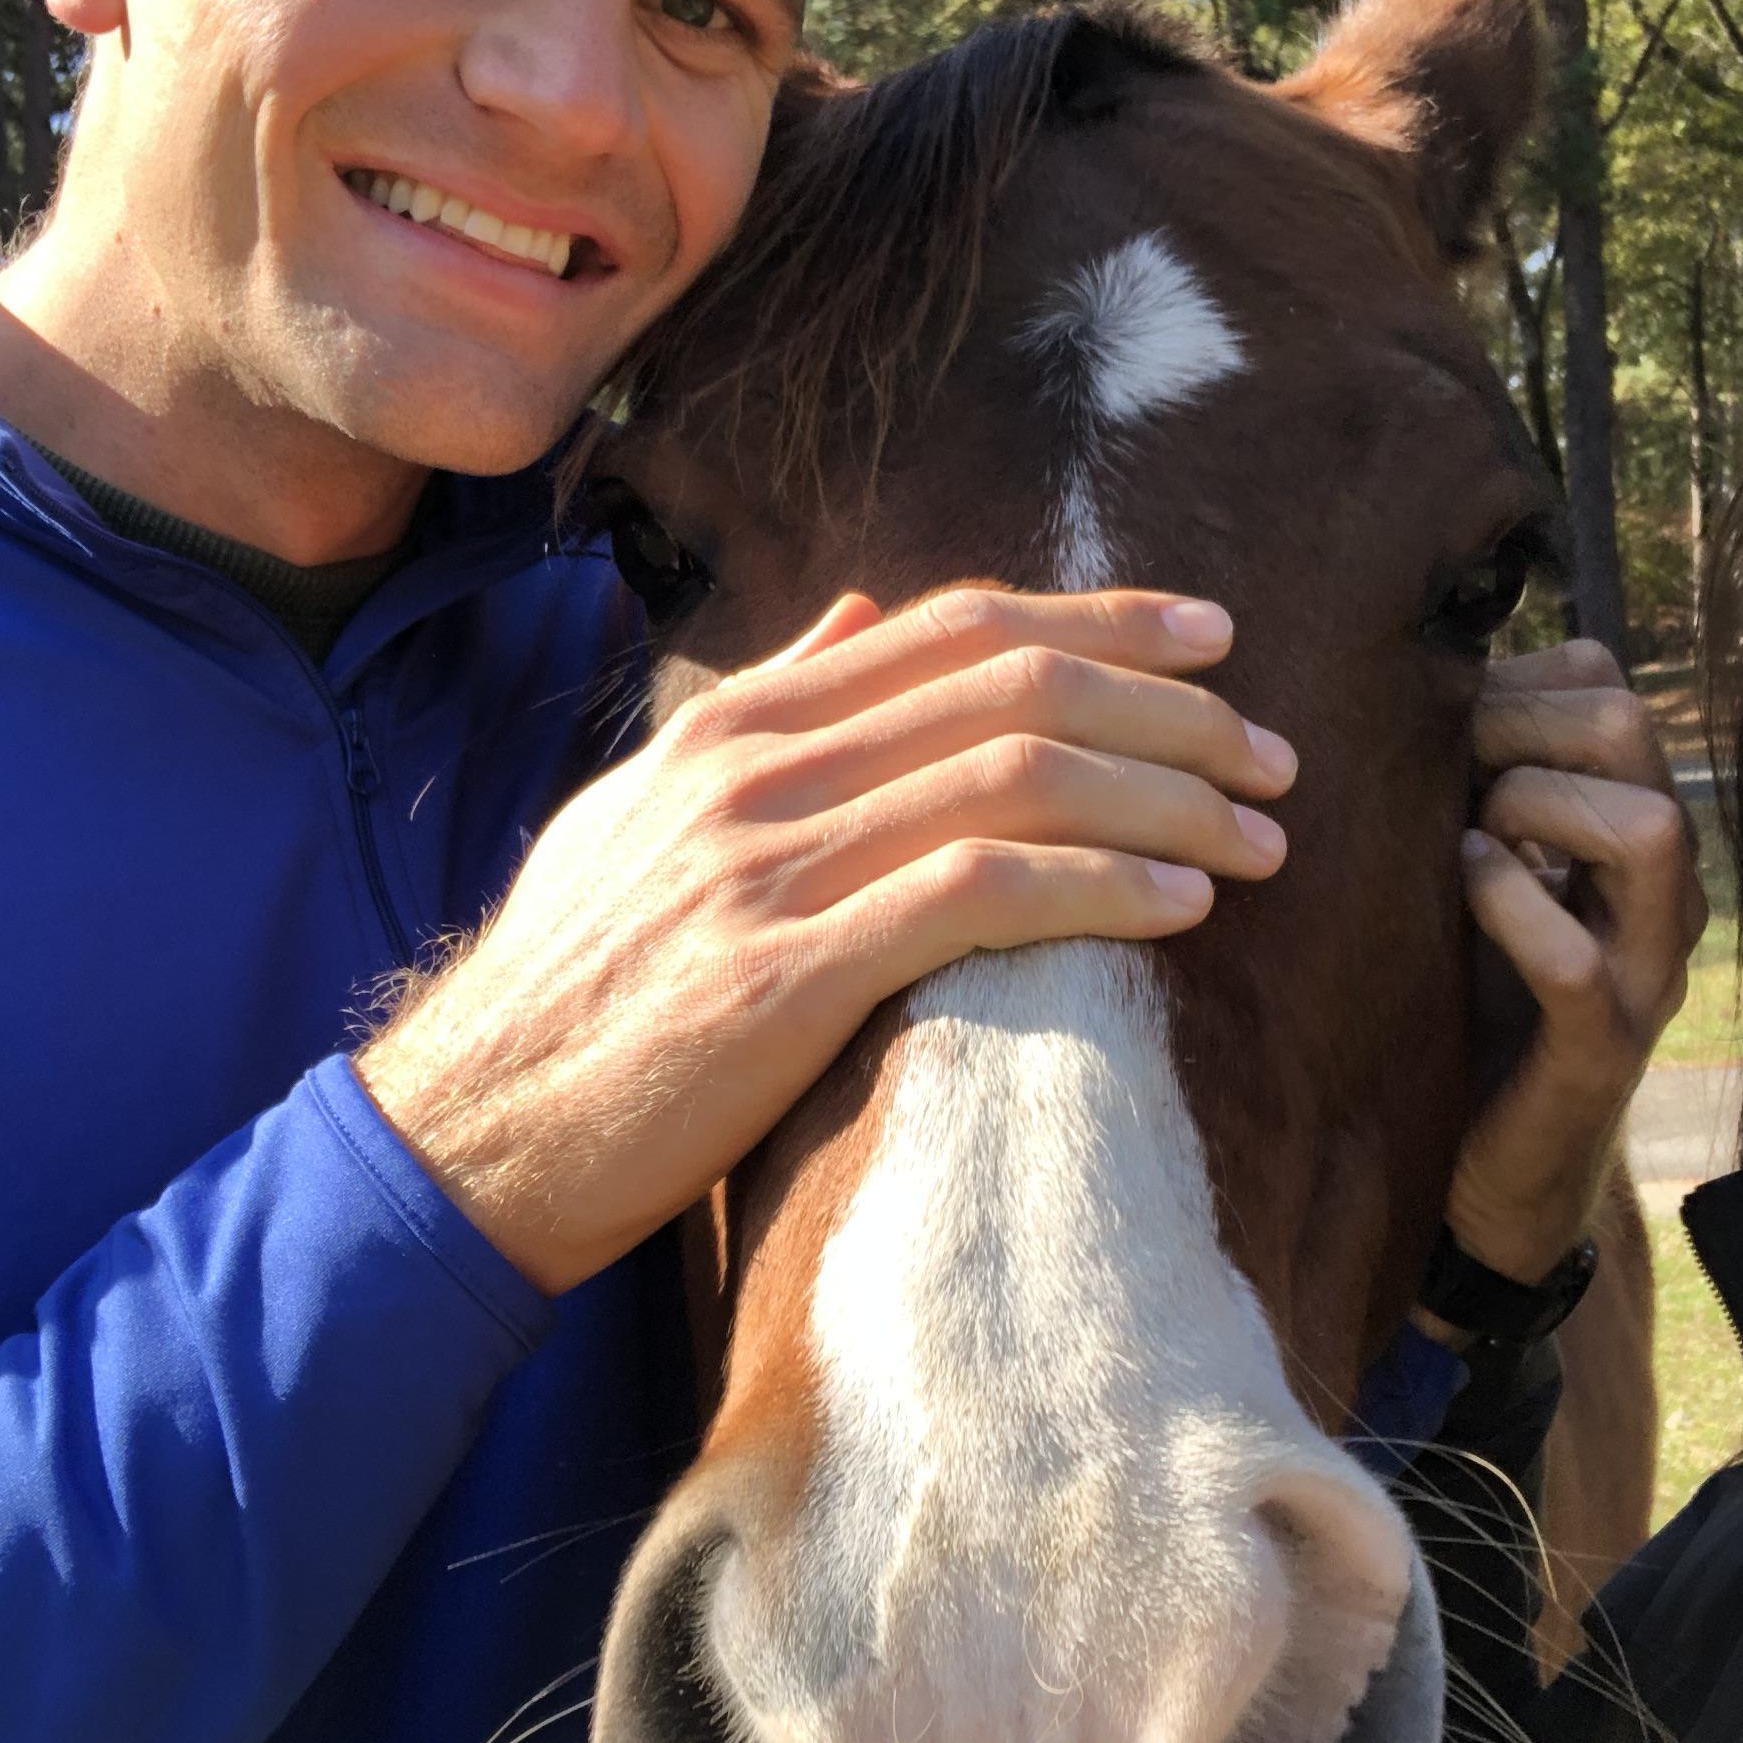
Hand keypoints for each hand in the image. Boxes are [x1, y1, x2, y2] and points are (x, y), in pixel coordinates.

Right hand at [356, 585, 1294, 1292]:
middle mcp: (757, 768)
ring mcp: (768, 866)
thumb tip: (857, 614)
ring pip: (1015, 777)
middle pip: (1011, 685)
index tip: (1212, 635)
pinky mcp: (783, 975)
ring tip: (1260, 838)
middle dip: (1170, 708)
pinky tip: (1179, 906)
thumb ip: (758, 710)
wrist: (469, 1129)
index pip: (955, 627)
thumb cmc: (572, 986)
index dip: (1101, 617)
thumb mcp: (644, 813)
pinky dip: (1099, 887)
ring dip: (1165, 799)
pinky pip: (978, 894)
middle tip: (1272, 753)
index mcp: (736, 722)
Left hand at [1443, 641, 1706, 1288]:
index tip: (1436, 729)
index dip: (1514, 680)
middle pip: (1631, 731)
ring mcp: (1642, 971)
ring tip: (1466, 838)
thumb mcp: (1472, 877)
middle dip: (1519, 723)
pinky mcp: (1601, 1050)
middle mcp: (1657, 890)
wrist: (1492, 1174)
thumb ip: (1469, 789)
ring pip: (1648, 829)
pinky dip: (1510, 905)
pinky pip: (1577, 959)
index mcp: (1626, 833)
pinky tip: (1460, 887)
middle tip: (1447, 775)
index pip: (1607, 689)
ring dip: (1534, 805)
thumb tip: (1404, 686)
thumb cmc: (1471, 1006)